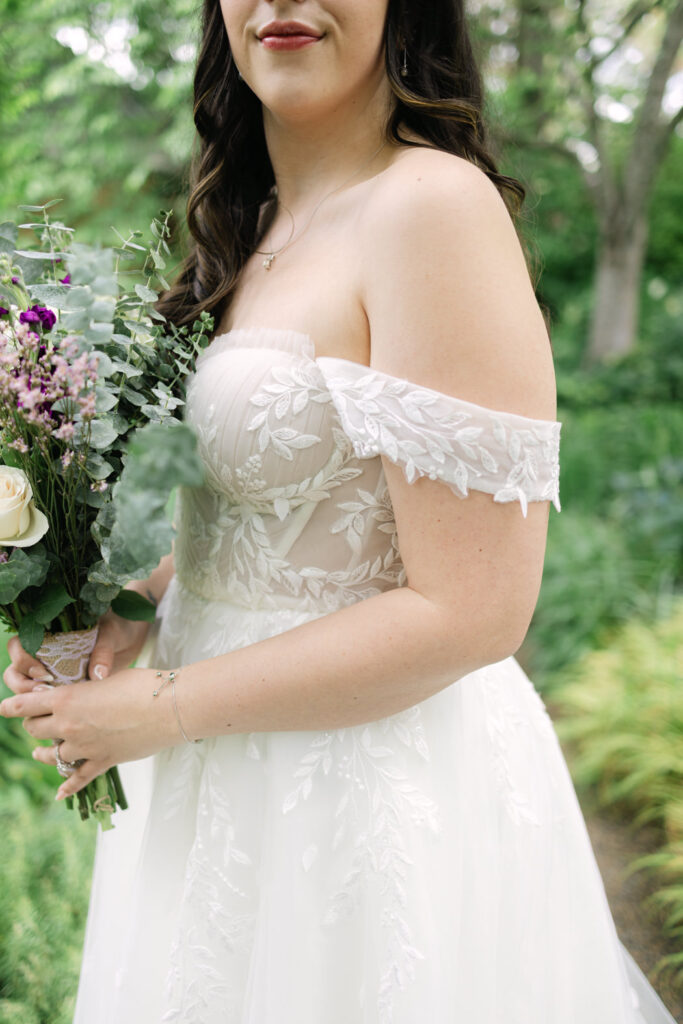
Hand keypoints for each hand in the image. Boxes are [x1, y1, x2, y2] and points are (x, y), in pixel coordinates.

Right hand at [2, 608, 149, 695]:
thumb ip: (102, 650)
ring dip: (33, 701)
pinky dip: (54, 709)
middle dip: (23, 686)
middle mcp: (46, 653)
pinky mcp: (69, 687)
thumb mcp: (112, 632)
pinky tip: (67, 716)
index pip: (19, 647)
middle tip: (44, 693)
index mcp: (48, 633)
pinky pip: (52, 701)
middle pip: (16, 672)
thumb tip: (97, 675)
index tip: (43, 672)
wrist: (135, 633)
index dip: (23, 661)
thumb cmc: (120, 624)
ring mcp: (55, 671)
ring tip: (53, 707)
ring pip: (28, 690)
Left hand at [2, 608, 150, 777]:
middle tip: (37, 720)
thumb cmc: (142, 684)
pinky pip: (79, 778)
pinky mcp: (103, 761)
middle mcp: (69, 725)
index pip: (24, 705)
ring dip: (44, 753)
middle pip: (34, 730)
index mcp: (66, 699)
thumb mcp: (106, 679)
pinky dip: (67, 787)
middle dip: (33, 724)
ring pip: (52, 755)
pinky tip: (59, 794)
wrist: (169, 708)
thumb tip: (78, 696)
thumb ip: (85, 690)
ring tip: (39, 752)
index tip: (5, 707)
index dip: (11, 706)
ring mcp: (85, 747)